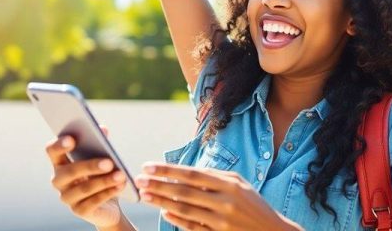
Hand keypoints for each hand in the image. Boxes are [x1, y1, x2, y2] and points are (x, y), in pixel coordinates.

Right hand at [45, 125, 126, 227]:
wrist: (107, 204)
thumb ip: (100, 142)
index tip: (72, 139)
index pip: (52, 151)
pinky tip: (120, 186)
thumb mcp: (101, 157)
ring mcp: (67, 197)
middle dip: (90, 166)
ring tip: (121, 175)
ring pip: (84, 188)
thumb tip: (102, 129)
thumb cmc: (100, 174)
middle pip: (70, 172)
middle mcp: (59, 180)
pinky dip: (108, 193)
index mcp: (60, 162)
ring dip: (104, 181)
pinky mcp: (79, 211)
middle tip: (109, 162)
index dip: (59, 145)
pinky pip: (93, 202)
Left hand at [136, 162, 302, 230]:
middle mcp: (225, 201)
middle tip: (138, 180)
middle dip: (158, 185)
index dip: (168, 170)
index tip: (148, 166)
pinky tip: (164, 212)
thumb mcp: (239, 184)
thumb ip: (213, 177)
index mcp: (229, 184)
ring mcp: (222, 221)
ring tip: (144, 195)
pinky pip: (193, 227)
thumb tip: (183, 172)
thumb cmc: (253, 205)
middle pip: (184, 191)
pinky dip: (177, 219)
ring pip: (185, 209)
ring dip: (162, 201)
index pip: (191, 174)